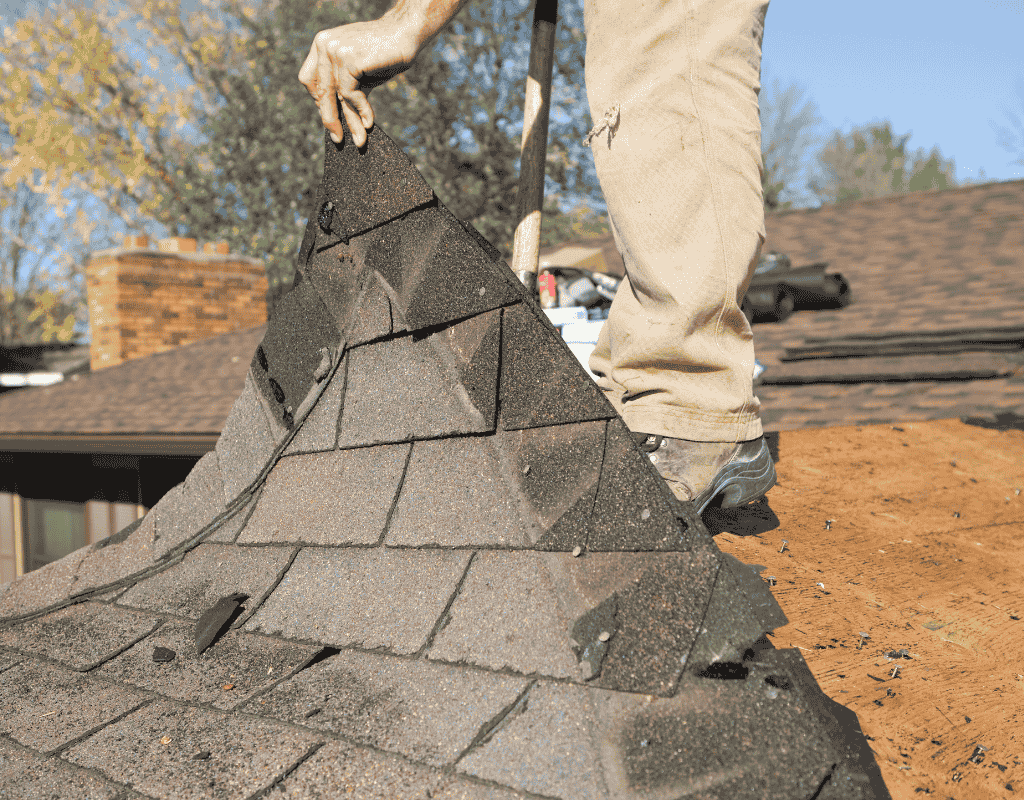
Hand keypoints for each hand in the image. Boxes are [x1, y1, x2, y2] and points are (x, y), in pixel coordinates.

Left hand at [298, 17, 417, 147]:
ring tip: (359, 140)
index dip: (319, 101)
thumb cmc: (385, 53)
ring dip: (350, 121)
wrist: (406, 33)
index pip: (309, 80)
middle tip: (338, 138)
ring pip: (336, 96)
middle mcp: (324, 44)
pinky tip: (370, 122)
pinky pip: (350, 94)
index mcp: (322, 44)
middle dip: (329, 118)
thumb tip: (339, 118)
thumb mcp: (360, 72)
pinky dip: (361, 110)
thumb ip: (346, 88)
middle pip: (320, 90)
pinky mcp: (349, 59)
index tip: (330, 117)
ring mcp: (335, 50)